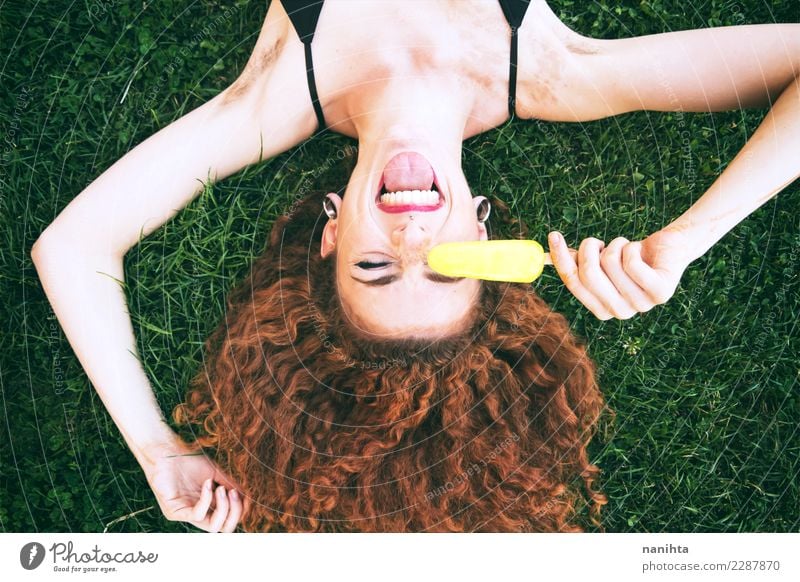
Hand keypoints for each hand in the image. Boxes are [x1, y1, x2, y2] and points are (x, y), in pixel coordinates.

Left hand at [138, 438, 249, 531]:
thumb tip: (250, 497)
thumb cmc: (189, 460)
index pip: (228, 519)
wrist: (167, 450)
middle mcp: (197, 514)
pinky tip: (209, 484)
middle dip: (235, 513)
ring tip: (223, 489)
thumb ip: (231, 485)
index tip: (244, 492)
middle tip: (235, 493)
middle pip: (224, 528)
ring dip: (223, 508)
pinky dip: (207, 499)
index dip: (240, 510)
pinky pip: (197, 515)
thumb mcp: (216, 473)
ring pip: (213, 527)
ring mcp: (185, 514)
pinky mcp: (174, 512)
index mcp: (208, 506)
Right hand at [548, 228, 692, 319]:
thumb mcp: (599, 259)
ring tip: (625, 248)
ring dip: (615, 246)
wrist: (670, 249)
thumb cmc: (629, 255)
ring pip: (611, 263)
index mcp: (602, 310)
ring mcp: (642, 305)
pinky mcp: (660, 292)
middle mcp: (621, 312)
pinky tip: (639, 250)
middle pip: (588, 275)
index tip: (553, 236)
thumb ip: (575, 261)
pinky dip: (632, 247)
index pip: (573, 283)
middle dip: (588, 249)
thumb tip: (544, 255)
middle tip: (594, 240)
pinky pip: (632, 262)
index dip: (561, 259)